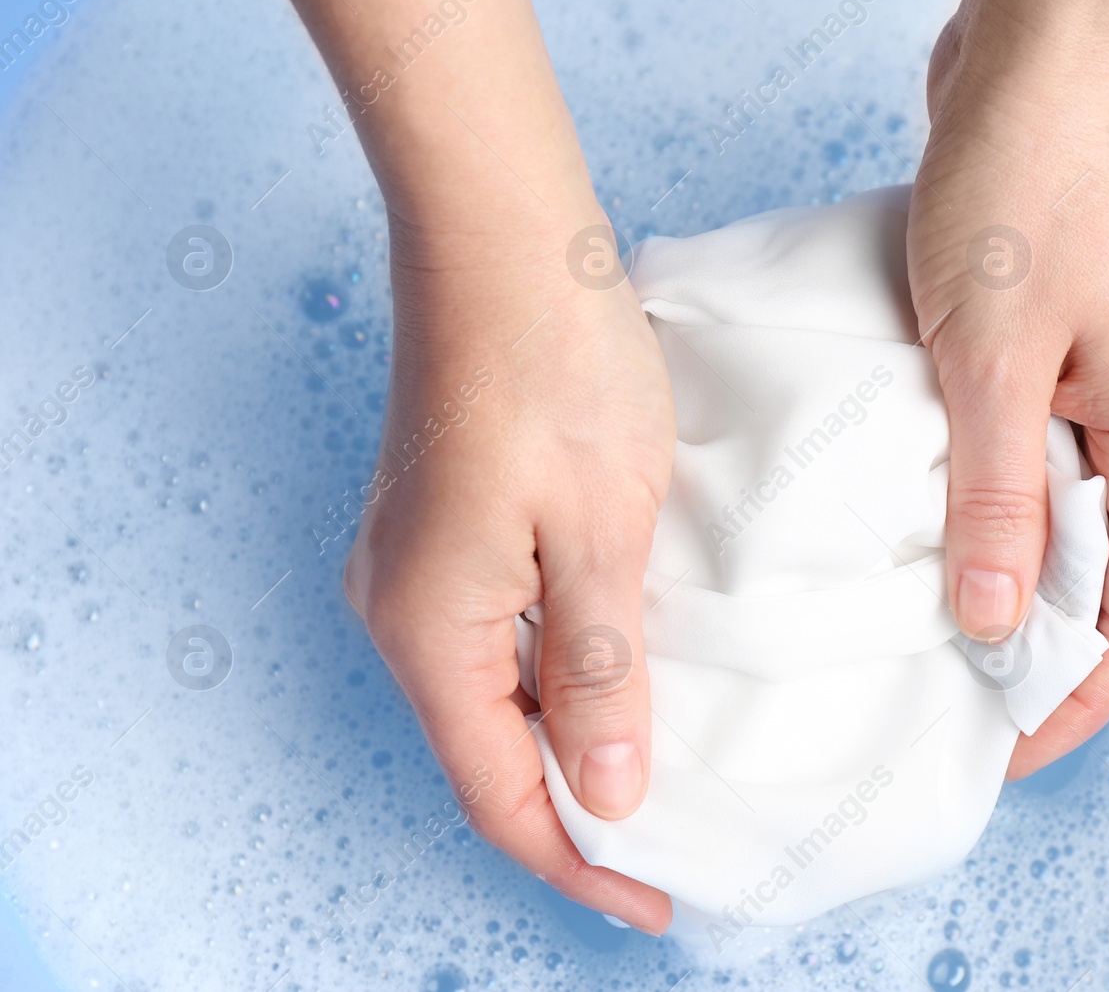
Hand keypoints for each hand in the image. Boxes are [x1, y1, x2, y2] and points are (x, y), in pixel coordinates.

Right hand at [250, 0, 677, 929]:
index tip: (660, 898)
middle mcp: (403, 609)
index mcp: (430, 628)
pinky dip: (559, 676)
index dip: (580, 861)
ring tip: (661, 772)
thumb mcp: (600, 537)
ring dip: (571, 741)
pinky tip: (624, 675)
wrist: (505, 241)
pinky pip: (500, 636)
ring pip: (495, 695)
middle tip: (672, 846)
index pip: (502, 794)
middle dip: (577, 810)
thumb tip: (608, 791)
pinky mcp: (447, 526)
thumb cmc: (555, 370)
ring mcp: (418, 565)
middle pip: (489, 753)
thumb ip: (599, 673)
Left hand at [905, 0, 1108, 775]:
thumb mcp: (994, 359)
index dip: (1067, 698)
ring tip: (904, 621)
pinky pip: (1021, 449)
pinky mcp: (1060, 345)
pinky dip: (973, 492)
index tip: (996, 751)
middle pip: (1096, 574)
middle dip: (1022, 642)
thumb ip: (995, 498)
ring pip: (1053, 512)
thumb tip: (992, 622)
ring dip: (990, 563)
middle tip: (930, 695)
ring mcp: (1107, 382)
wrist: (1045, 51)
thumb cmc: (1035, 185)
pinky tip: (905, 515)